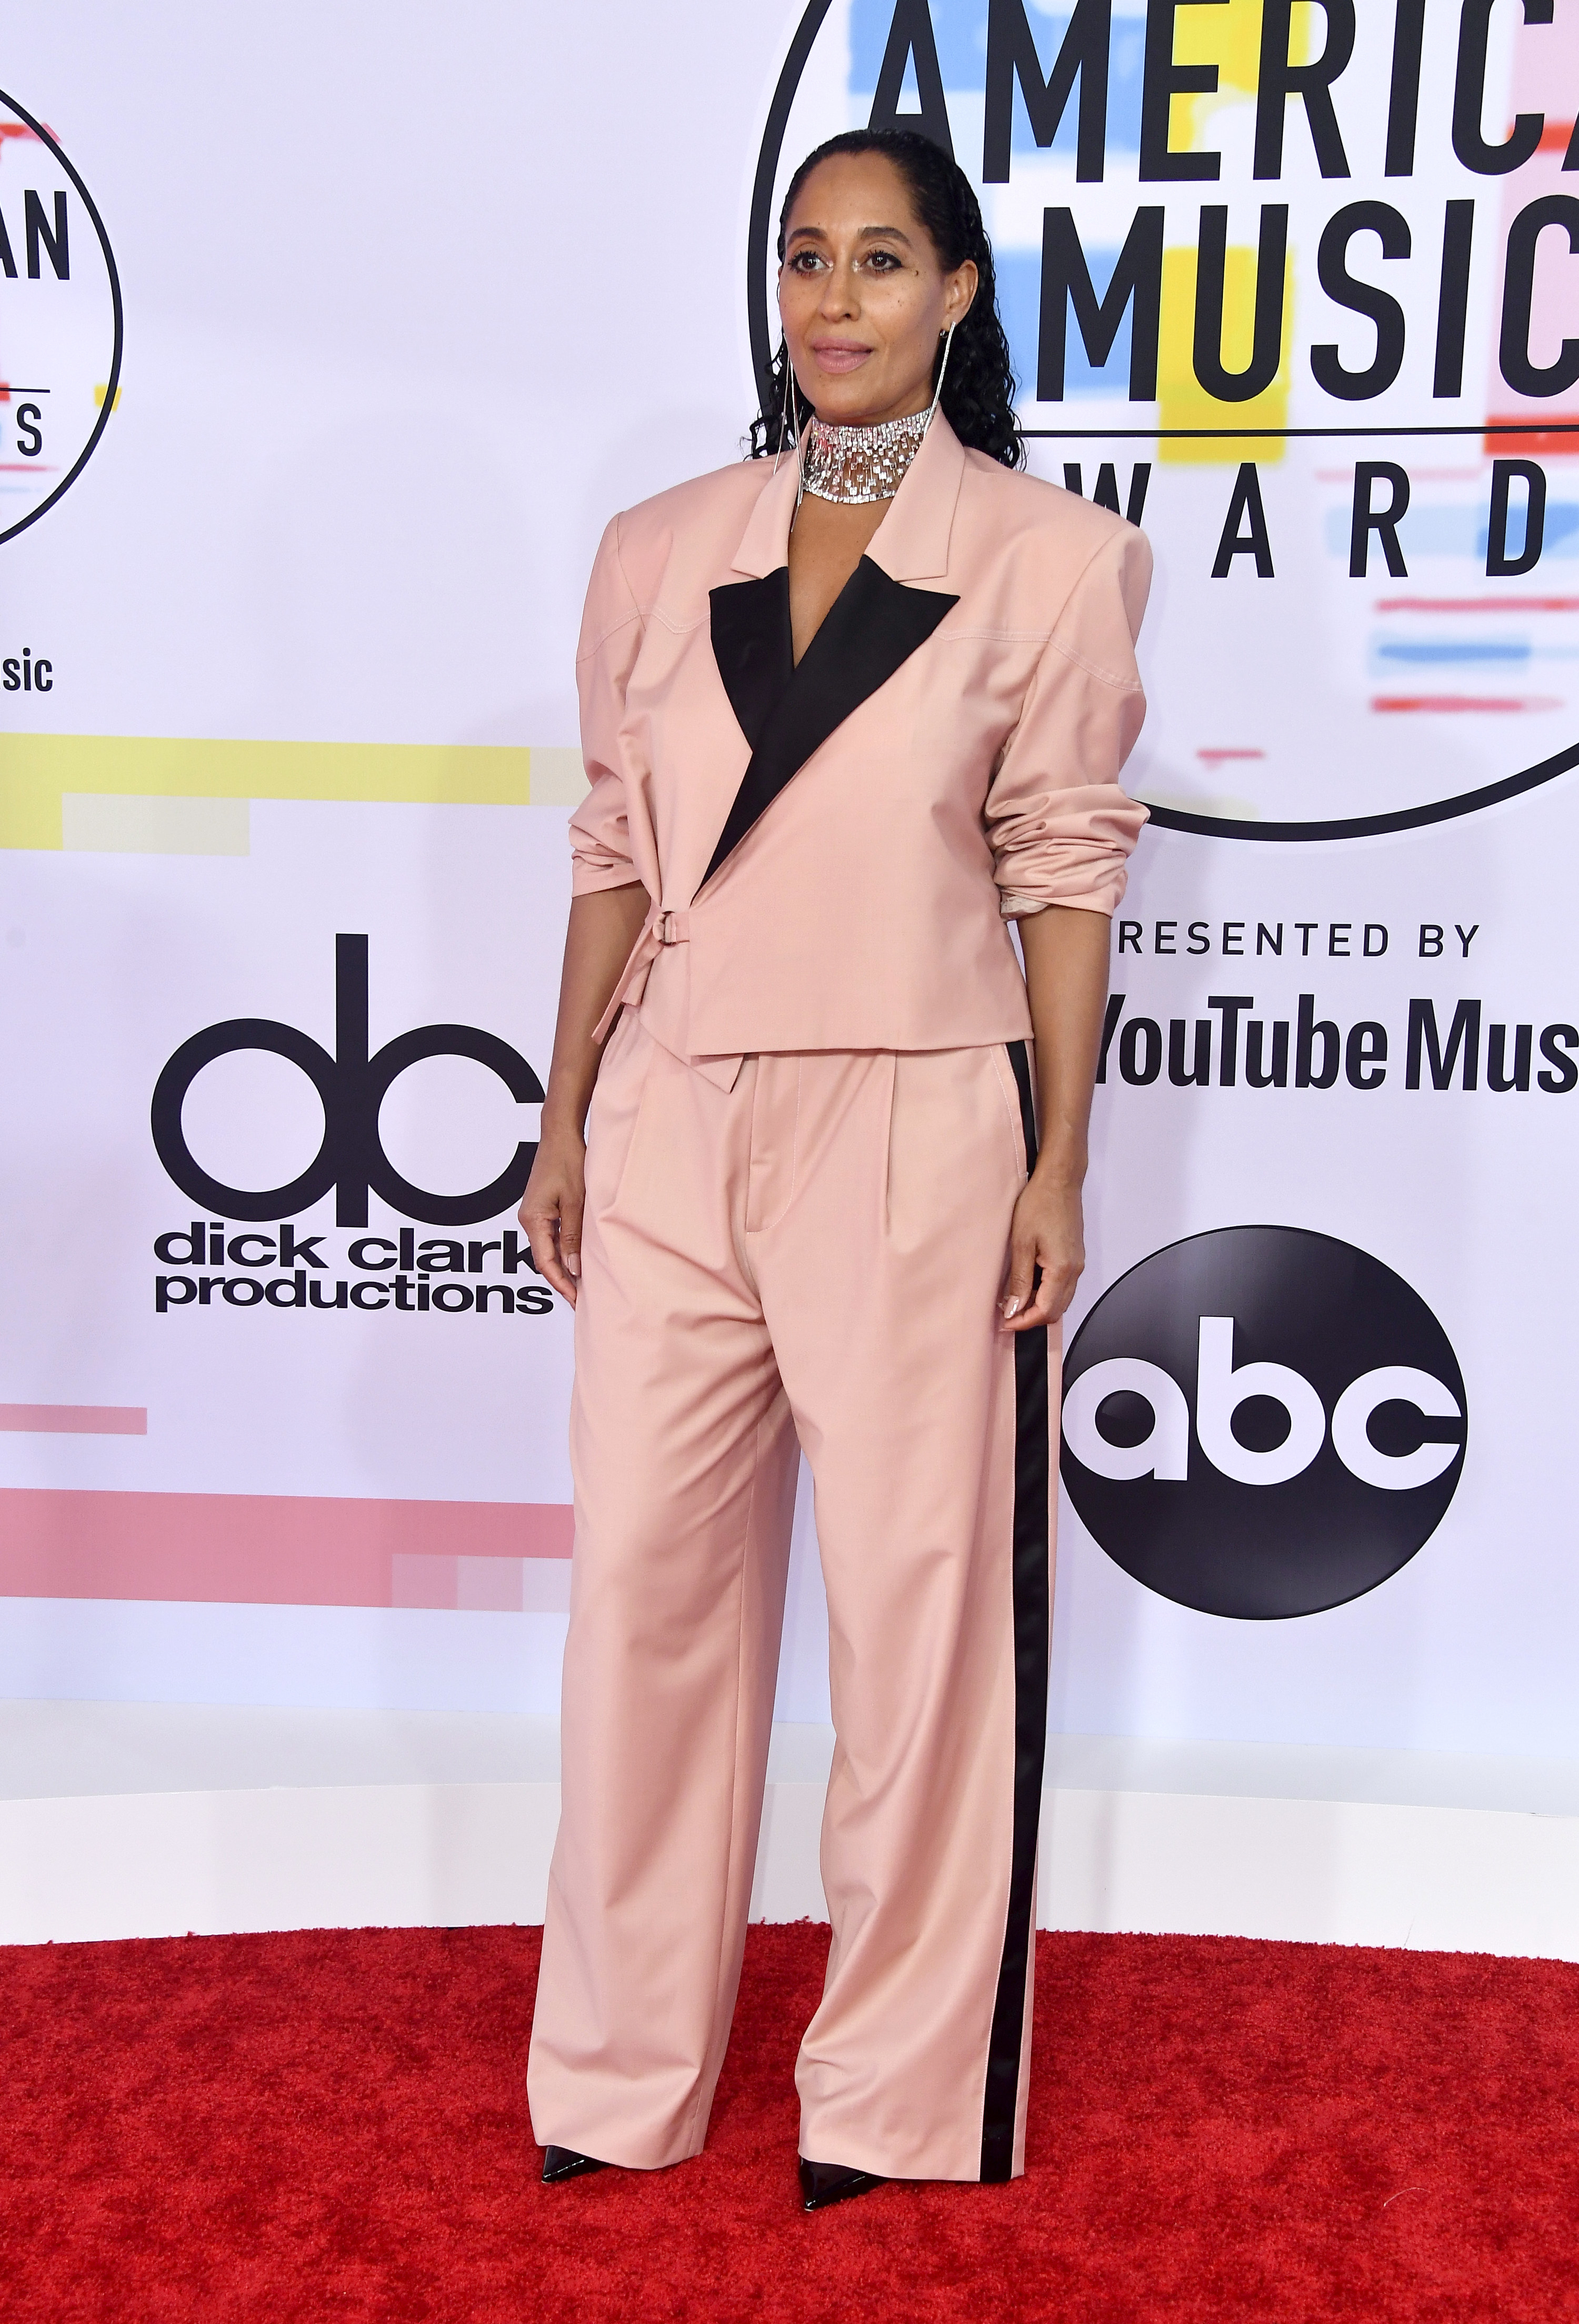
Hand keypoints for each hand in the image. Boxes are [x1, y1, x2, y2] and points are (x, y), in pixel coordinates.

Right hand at [519, 1126, 586, 1306]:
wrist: (560, 1135)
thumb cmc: (568, 1162)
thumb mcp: (576, 1202)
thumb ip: (574, 1236)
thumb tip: (574, 1268)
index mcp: (533, 1219)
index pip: (545, 1263)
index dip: (561, 1285)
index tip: (576, 1301)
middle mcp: (528, 1219)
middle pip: (544, 1260)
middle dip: (562, 1281)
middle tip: (582, 1300)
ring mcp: (533, 1214)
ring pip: (547, 1249)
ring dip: (563, 1267)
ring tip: (582, 1285)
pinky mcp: (541, 1208)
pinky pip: (550, 1236)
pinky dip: (562, 1251)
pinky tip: (576, 1260)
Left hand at [999, 1168, 1083, 1332]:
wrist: (1059, 1180)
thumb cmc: (1040, 1203)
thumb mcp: (1021, 1243)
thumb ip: (1019, 1280)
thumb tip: (1014, 1308)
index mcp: (1062, 1269)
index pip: (1046, 1311)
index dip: (1025, 1322)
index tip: (1006, 1322)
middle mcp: (1075, 1270)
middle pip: (1056, 1311)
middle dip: (1032, 1318)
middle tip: (1008, 1314)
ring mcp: (1077, 1264)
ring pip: (1061, 1300)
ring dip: (1039, 1306)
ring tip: (1015, 1301)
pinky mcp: (1075, 1257)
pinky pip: (1064, 1286)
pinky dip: (1047, 1293)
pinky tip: (1029, 1285)